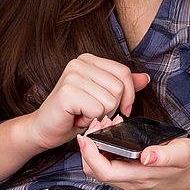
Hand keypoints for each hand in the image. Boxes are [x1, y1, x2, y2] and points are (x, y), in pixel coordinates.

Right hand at [27, 54, 149, 149]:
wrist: (44, 129)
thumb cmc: (73, 114)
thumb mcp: (102, 98)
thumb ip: (122, 86)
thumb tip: (145, 78)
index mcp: (88, 60)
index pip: (124, 72)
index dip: (128, 95)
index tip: (121, 109)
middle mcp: (79, 63)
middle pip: (119, 87)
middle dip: (110, 108)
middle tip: (90, 111)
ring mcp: (72, 76)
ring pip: (110, 100)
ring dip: (99, 116)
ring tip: (82, 114)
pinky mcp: (67, 92)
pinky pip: (97, 110)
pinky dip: (90, 121)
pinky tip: (76, 118)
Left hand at [76, 118, 189, 189]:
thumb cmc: (189, 165)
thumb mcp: (183, 154)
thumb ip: (165, 155)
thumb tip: (146, 156)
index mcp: (140, 176)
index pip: (104, 171)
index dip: (90, 154)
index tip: (86, 136)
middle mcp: (129, 182)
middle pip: (94, 171)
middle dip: (88, 147)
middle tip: (97, 124)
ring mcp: (127, 182)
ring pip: (98, 169)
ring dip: (94, 147)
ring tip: (105, 125)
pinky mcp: (127, 177)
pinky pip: (106, 166)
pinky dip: (102, 149)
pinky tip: (111, 133)